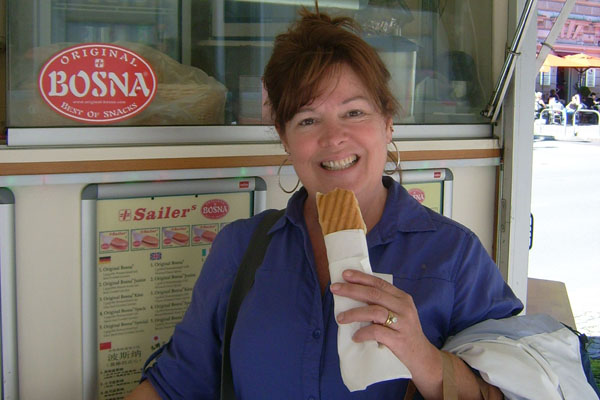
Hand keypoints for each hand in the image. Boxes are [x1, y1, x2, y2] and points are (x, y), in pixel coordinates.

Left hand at [330, 269, 441, 385]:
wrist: (422, 357)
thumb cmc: (404, 334)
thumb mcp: (398, 314)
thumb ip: (383, 304)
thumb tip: (354, 295)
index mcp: (402, 298)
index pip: (379, 283)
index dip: (361, 278)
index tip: (345, 274)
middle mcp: (404, 307)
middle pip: (374, 294)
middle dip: (352, 290)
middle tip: (335, 289)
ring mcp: (403, 323)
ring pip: (375, 311)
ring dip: (354, 313)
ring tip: (340, 318)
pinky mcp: (399, 340)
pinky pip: (377, 332)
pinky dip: (363, 333)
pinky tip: (355, 337)